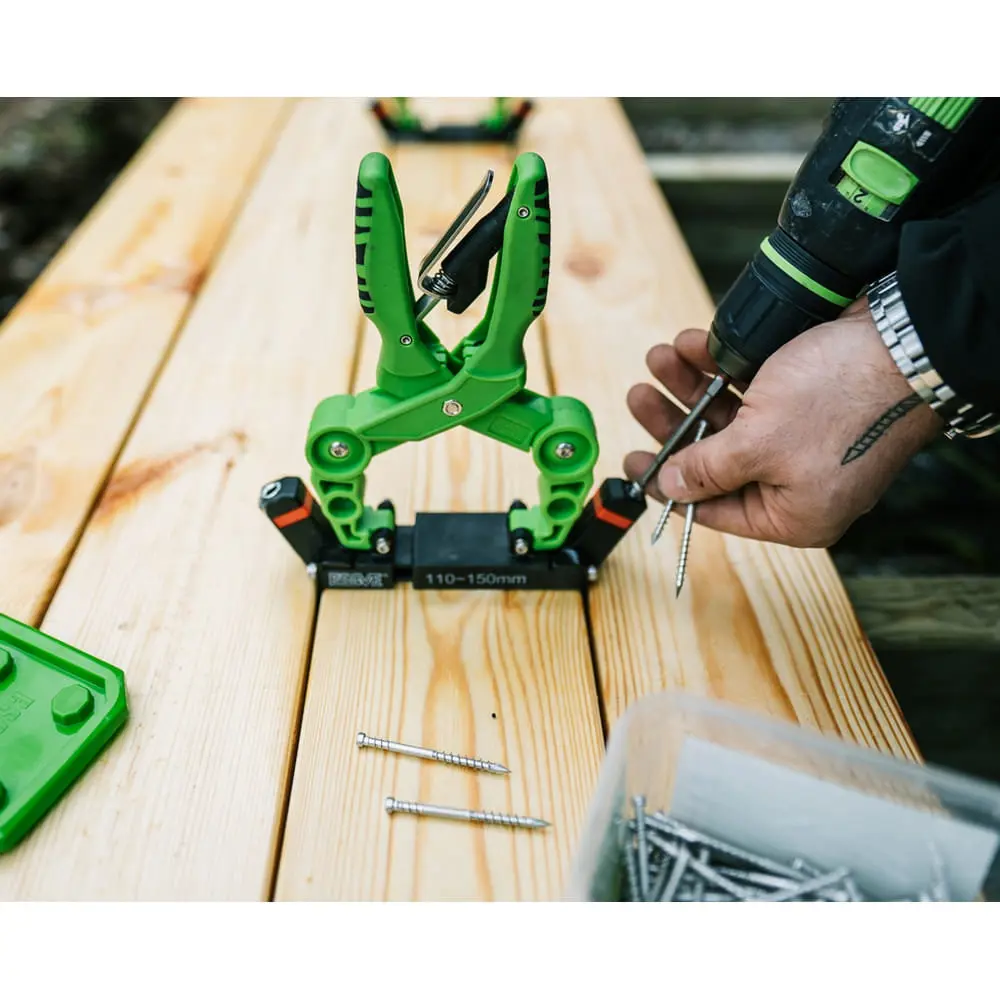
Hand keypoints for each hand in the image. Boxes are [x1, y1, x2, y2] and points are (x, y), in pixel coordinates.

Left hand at [623, 301, 943, 547]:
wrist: (904, 338)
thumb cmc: (839, 401)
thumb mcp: (757, 444)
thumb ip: (706, 469)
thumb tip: (670, 487)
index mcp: (793, 515)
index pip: (714, 510)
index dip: (667, 485)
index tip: (631, 463)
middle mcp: (796, 482)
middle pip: (715, 458)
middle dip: (672, 421)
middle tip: (638, 397)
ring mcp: (802, 439)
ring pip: (728, 418)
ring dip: (689, 386)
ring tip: (660, 357)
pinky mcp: (805, 399)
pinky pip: (749, 391)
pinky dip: (718, 369)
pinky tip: (691, 345)